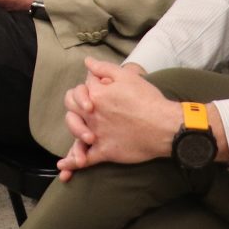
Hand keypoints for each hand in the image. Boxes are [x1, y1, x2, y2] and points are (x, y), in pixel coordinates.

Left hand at [55, 59, 181, 180]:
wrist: (165, 126)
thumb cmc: (148, 99)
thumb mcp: (126, 76)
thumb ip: (103, 68)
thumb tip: (87, 62)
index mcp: (95, 95)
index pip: (77, 91)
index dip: (82, 92)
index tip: (95, 96)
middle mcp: (92, 115)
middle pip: (71, 111)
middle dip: (76, 111)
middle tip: (89, 113)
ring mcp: (97, 134)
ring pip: (75, 135)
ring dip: (74, 134)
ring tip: (81, 138)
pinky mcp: (105, 151)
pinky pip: (85, 159)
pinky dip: (73, 163)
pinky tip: (64, 167)